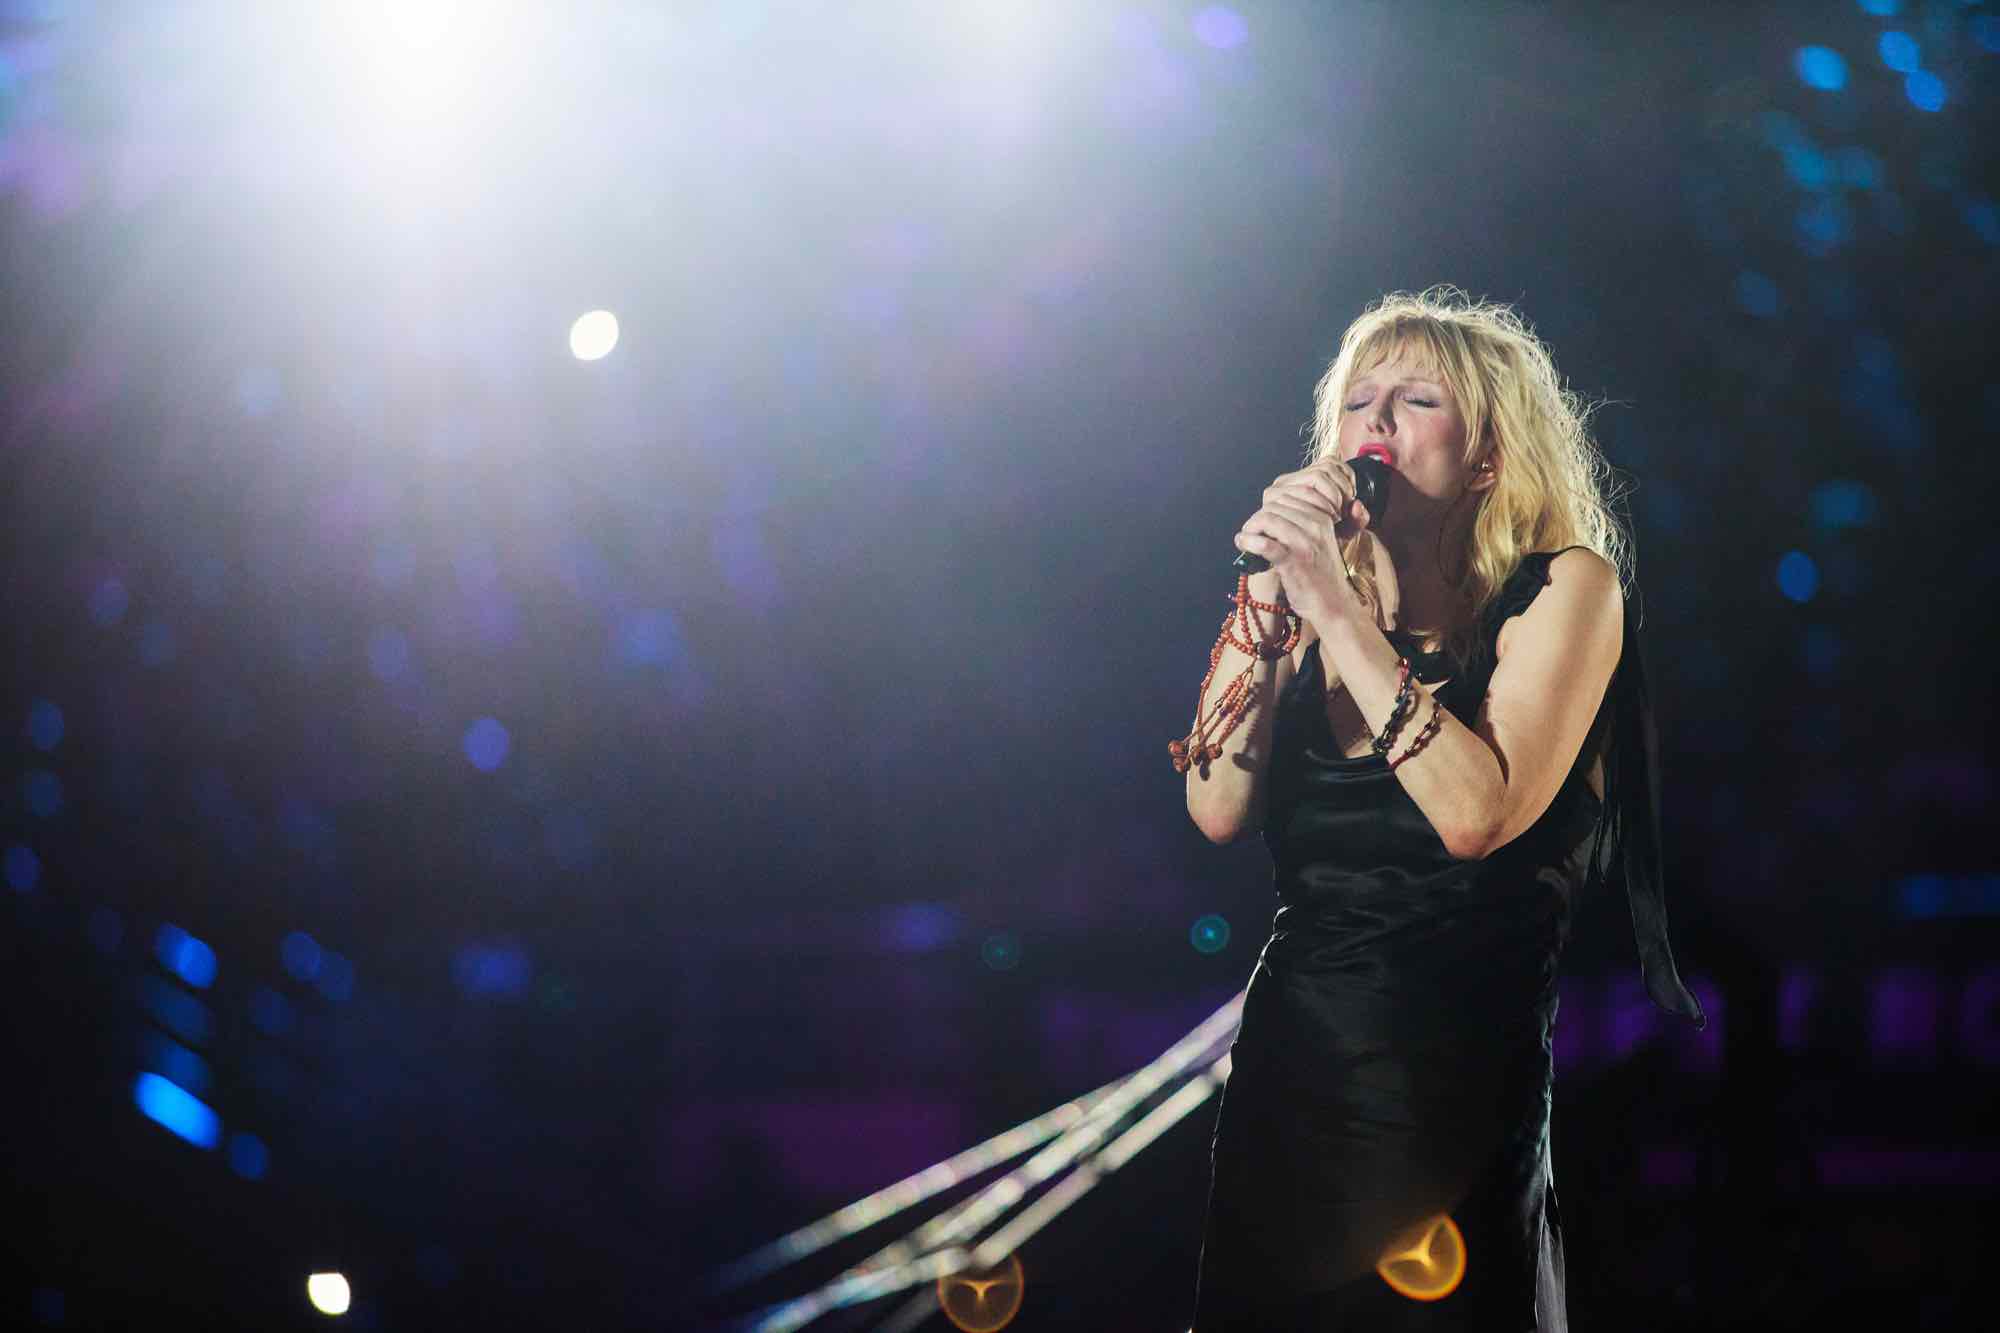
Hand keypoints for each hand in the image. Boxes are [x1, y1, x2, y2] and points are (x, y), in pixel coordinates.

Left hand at [1232, 459, 1376, 629]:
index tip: (1262, 522)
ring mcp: (1304, 543)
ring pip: (1268, 519)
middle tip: (1250, 531)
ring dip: (1250, 527)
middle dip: (1257, 517)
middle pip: (1275, 506)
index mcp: (1322, 518)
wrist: (1332, 604)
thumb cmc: (1321, 574)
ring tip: (1245, 538)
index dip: (1268, 507)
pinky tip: (1243, 543)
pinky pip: (1265, 544)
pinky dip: (1249, 541)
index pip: (1288, 496)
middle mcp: (1315, 526)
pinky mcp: (1293, 562)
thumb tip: (1268, 513)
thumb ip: (1300, 524)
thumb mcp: (1318, 541)